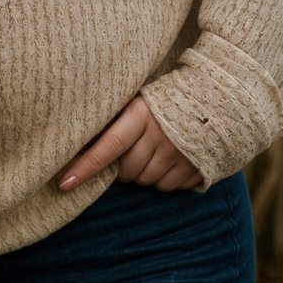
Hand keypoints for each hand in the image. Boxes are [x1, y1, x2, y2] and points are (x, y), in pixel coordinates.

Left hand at [55, 95, 203, 192]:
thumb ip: (119, 119)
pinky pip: (167, 188)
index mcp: (144, 114)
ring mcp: (181, 155)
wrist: (219, 94)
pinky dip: (164, 179)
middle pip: (127, 171)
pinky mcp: (197, 169)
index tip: (63, 182)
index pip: (108, 146)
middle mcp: (161, 136)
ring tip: (156, 149)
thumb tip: (82, 145)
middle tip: (134, 148)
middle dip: (123, 167)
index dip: (85, 166)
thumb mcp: (142, 99)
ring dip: (144, 173)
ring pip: (146, 182)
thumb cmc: (169, 96)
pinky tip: (172, 158)